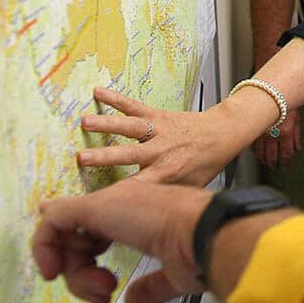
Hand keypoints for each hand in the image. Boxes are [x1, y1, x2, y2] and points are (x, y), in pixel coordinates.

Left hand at [32, 180, 209, 302]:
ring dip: (74, 271)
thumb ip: (149, 286)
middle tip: (103, 293)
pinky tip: (54, 269)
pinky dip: (44, 246)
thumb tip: (132, 299)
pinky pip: (52, 222)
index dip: (83, 251)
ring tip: (100, 288)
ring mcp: (109, 202)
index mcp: (143, 214)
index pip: (97, 227)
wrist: (210, 233)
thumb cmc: (205, 249)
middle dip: (82, 272)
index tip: (90, 280)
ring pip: (65, 234)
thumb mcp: (175, 274)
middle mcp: (124, 202)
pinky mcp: (95, 206)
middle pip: (79, 237)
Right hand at [77, 86, 231, 186]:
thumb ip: (163, 194)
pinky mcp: (157, 115)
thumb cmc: (204, 163)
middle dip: (105, 157)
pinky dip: (115, 98)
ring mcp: (158, 130)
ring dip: (106, 124)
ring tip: (84, 122)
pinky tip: (98, 92)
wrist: (222, 133)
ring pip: (129, 127)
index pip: (138, 185)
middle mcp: (160, 151)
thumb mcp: (188, 186)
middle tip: (81, 158)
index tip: (96, 196)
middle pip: (128, 155)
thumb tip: (138, 211)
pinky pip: (134, 106)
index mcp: (167, 172)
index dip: (118, 191)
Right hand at [251, 107, 301, 168]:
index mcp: (284, 132)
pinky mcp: (251, 127)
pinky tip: (256, 151)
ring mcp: (259, 131)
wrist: (272, 89)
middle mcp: (271, 133)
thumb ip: (296, 135)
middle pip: (271, 155)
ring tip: (265, 162)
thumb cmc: (285, 101)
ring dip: (263, 159)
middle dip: (274, 163)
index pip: (286, 154)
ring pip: (259, 151)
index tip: (286, 165)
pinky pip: (251, 142)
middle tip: (275, 166)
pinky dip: (254, 148)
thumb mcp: (296, 118)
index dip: (286, 162)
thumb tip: (297, 147)